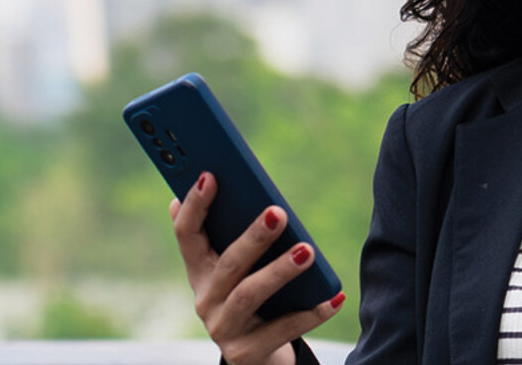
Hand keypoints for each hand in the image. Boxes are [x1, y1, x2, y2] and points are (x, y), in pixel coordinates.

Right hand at [170, 172, 346, 364]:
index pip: (187, 235)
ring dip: (279, 271)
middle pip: (227, 265)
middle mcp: (205, 300)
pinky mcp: (246, 353)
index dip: (195, 206)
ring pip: (249, 295)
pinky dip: (310, 313)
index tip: (211, 176)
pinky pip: (282, 329)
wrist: (257, 359)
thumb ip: (228, 235)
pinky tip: (334, 297)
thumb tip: (202, 187)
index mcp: (199, 272)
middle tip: (278, 213)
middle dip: (252, 237)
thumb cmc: (253, 301)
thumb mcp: (238, 270)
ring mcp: (223, 329)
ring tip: (308, 251)